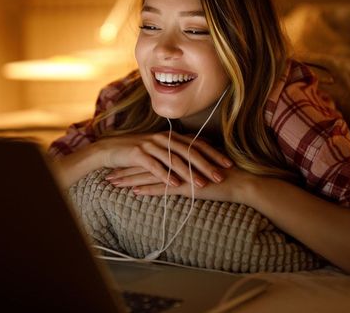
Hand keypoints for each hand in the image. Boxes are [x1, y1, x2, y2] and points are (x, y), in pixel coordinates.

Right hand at [95, 131, 232, 187]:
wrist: (110, 149)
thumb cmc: (137, 152)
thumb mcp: (159, 151)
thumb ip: (176, 153)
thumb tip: (197, 161)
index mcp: (171, 137)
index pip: (197, 144)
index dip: (214, 153)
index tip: (229, 163)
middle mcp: (163, 138)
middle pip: (189, 151)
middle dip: (207, 164)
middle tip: (221, 176)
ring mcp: (150, 145)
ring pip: (174, 159)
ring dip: (189, 172)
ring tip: (201, 184)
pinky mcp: (138, 154)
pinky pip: (154, 166)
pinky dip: (166, 175)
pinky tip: (175, 185)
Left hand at [120, 165, 255, 203]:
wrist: (240, 182)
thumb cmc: (225, 177)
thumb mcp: (203, 169)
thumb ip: (191, 166)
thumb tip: (178, 168)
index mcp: (180, 157)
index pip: (153, 158)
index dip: (136, 162)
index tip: (120, 165)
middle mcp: (177, 162)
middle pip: (146, 165)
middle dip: (125, 170)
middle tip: (108, 173)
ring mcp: (181, 172)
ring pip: (149, 175)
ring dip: (130, 179)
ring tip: (113, 182)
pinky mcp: (186, 184)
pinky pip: (162, 187)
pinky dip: (147, 189)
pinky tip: (134, 192)